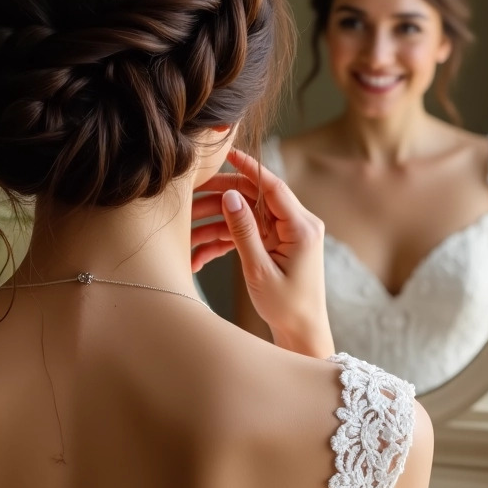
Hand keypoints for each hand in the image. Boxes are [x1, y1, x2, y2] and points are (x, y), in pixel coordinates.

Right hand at [191, 148, 333, 357]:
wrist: (301, 334)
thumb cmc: (287, 306)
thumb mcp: (260, 268)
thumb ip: (244, 231)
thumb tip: (231, 195)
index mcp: (301, 227)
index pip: (272, 186)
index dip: (249, 168)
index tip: (227, 153)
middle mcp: (296, 225)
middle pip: (253, 199)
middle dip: (219, 200)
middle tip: (189, 199)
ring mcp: (285, 235)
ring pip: (244, 218)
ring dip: (214, 227)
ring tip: (185, 236)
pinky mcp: (275, 246)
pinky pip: (246, 235)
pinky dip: (223, 243)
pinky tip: (198, 258)